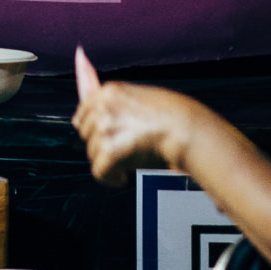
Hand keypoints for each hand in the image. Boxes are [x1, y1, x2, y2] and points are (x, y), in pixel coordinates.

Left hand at [74, 79, 205, 182]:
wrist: (187, 129)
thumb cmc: (171, 115)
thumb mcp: (139, 98)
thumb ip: (113, 103)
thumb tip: (83, 101)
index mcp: (109, 90)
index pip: (83, 109)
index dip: (92, 127)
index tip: (101, 137)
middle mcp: (103, 106)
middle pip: (84, 133)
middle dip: (99, 144)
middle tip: (121, 150)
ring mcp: (106, 127)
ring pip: (92, 153)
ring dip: (108, 161)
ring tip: (128, 160)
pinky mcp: (110, 150)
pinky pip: (99, 171)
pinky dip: (110, 178)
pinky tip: (122, 177)